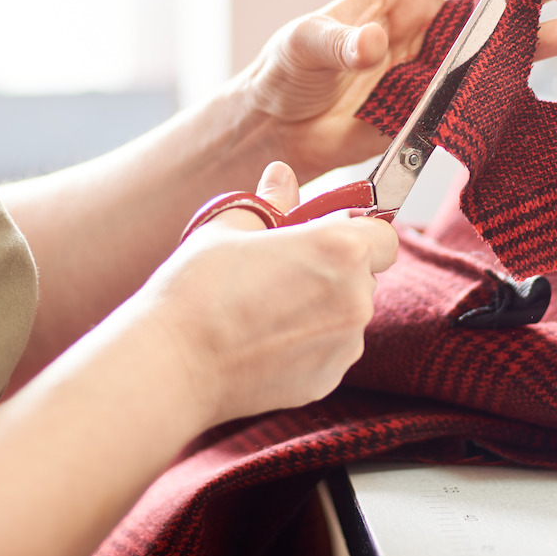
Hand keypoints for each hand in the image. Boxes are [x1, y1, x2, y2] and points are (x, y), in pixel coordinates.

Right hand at [130, 162, 397, 424]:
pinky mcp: (328, 379)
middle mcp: (356, 298)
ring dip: (323, 306)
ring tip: (266, 308)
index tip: (326, 234)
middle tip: (284, 270)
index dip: (357, 230)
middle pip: (365, 274)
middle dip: (336, 269)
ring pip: (349, 314)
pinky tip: (264, 339)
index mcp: (341, 248)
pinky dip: (309, 342)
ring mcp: (345, 344)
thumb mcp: (230, 226)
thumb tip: (282, 176)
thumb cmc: (197, 288)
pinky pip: (331, 349)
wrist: (172, 363)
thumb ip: (271, 200)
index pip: (383, 233)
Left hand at [236, 0, 556, 180]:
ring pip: (497, 48)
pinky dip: (506, 95)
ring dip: (535, 39)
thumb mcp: (300, 46)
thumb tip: (370, 45)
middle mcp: (428, 25)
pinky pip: (478, 99)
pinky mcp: (435, 111)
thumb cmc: (286, 73)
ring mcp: (436, 69)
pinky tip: (534, 87)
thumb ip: (336, 43)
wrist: (280, 133)